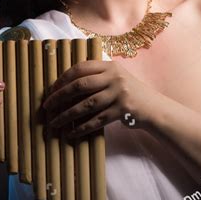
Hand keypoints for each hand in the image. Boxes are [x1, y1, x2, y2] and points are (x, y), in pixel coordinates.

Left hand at [42, 59, 156, 137]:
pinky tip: (71, 133)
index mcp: (110, 66)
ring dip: (67, 115)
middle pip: (80, 85)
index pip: (81, 68)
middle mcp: (114, 78)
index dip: (63, 78)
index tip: (51, 89)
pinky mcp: (121, 111)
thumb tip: (66, 87)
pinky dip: (82, 128)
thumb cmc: (130, 94)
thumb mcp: (116, 78)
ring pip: (86, 105)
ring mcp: (118, 94)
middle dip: (60, 96)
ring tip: (54, 122)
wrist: (153, 108)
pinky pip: (96, 120)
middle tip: (47, 106)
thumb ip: (97, 77)